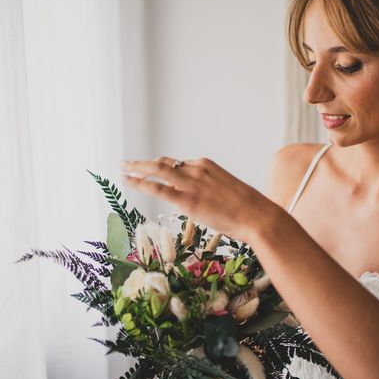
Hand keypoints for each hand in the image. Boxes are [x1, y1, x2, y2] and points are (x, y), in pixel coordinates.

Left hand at [121, 156, 277, 243]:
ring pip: (156, 171)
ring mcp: (191, 183)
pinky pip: (157, 188)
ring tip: (122, 170)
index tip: (151, 171)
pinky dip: (139, 183)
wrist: (256, 216)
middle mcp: (196, 169)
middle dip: (142, 163)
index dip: (162, 168)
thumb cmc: (247, 208)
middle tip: (127, 163)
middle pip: (163, 162)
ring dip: (136, 169)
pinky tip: (128, 182)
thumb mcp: (226, 190)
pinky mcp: (186, 200)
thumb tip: (198, 196)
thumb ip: (208, 189)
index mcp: (206, 165)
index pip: (178, 164)